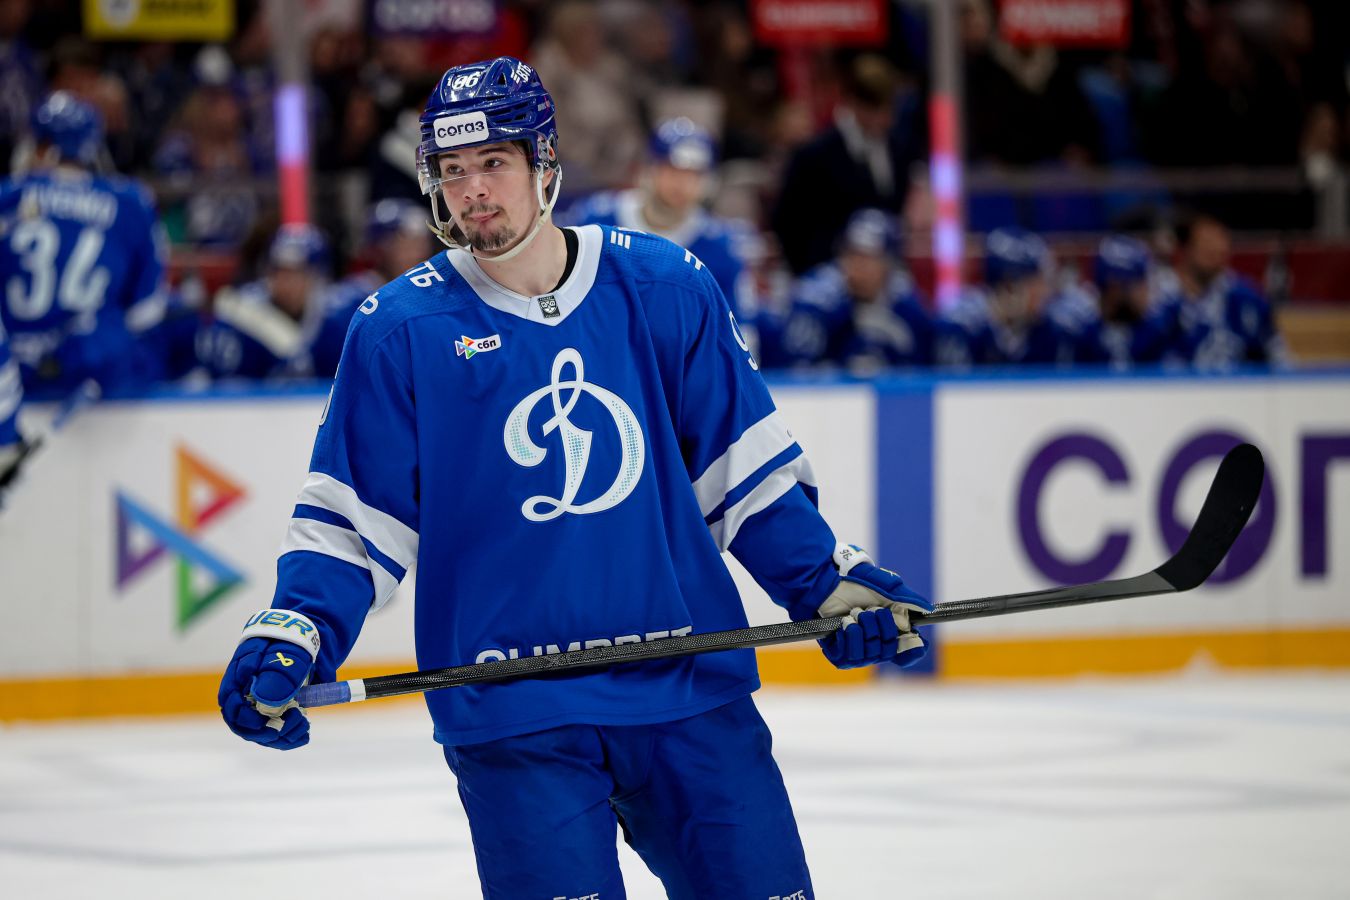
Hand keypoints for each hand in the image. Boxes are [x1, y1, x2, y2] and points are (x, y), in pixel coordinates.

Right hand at [218, 610, 320, 750]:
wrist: (302, 636)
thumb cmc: (288, 642)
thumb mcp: (283, 653)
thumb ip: (276, 672)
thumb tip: (265, 698)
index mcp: (238, 680)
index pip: (231, 709)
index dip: (246, 721)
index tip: (266, 723)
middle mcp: (245, 697)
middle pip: (246, 727)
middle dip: (269, 732)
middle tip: (296, 722)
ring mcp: (260, 706)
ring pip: (263, 732)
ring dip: (283, 736)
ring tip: (304, 726)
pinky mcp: (276, 711)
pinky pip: (278, 730)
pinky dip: (290, 736)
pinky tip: (304, 734)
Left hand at [817, 544, 933, 669]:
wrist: (826, 582)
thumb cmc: (855, 583)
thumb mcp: (887, 587)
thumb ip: (909, 599)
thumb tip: (929, 609)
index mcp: (889, 630)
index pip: (907, 652)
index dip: (912, 650)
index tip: (916, 641)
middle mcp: (875, 644)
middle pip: (890, 651)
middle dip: (882, 628)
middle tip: (870, 611)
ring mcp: (857, 651)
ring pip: (870, 655)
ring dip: (864, 631)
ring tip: (854, 614)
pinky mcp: (838, 654)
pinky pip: (850, 658)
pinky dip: (850, 638)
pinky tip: (845, 624)